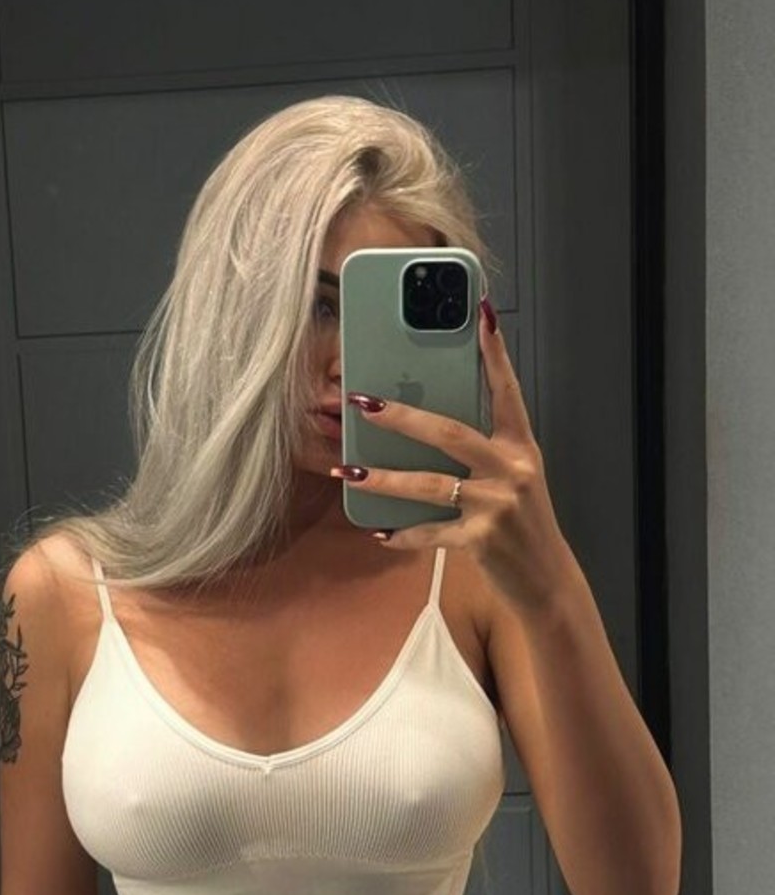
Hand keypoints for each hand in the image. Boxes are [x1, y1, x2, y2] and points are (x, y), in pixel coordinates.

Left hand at [334, 304, 571, 612]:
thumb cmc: (523, 525)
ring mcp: (497, 504)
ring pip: (429, 483)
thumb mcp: (514, 479)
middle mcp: (512, 469)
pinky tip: (379, 533)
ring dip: (383, 478)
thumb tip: (428, 427)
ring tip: (348, 471)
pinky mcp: (481, 539)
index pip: (507, 391)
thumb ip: (484, 453)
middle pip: (450, 432)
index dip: (494, 353)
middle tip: (362, 402)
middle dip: (401, 416)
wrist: (546, 580)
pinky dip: (402, 534)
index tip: (480, 314)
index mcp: (521, 447)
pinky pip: (430, 532)